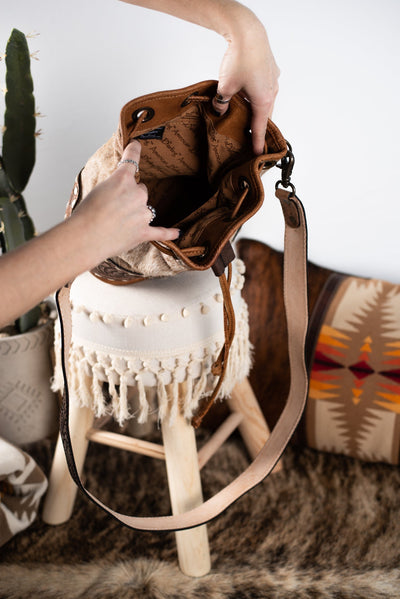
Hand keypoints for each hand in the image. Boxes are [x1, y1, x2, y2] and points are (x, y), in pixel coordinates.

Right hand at [72, 141, 179, 264]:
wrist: (85, 238)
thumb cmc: (86, 215)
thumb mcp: (96, 190)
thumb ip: (113, 188)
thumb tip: (121, 196)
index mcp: (122, 179)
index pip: (131, 159)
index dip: (134, 151)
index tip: (136, 145)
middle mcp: (137, 194)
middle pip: (140, 190)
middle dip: (130, 197)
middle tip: (113, 207)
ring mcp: (143, 214)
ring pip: (146, 209)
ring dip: (136, 214)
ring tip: (118, 223)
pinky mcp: (144, 232)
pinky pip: (161, 232)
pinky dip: (169, 233)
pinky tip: (176, 233)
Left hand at [212, 15, 279, 155]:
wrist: (248, 32)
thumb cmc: (239, 59)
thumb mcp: (225, 87)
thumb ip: (222, 104)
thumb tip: (220, 111)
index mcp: (263, 101)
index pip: (260, 128)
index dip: (258, 143)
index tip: (259, 155)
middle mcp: (272, 92)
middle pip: (264, 116)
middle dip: (257, 127)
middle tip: (250, 139)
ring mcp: (273, 80)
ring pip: (265, 102)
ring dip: (256, 110)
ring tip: (246, 118)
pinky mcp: (271, 70)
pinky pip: (265, 89)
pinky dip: (257, 96)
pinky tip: (246, 95)